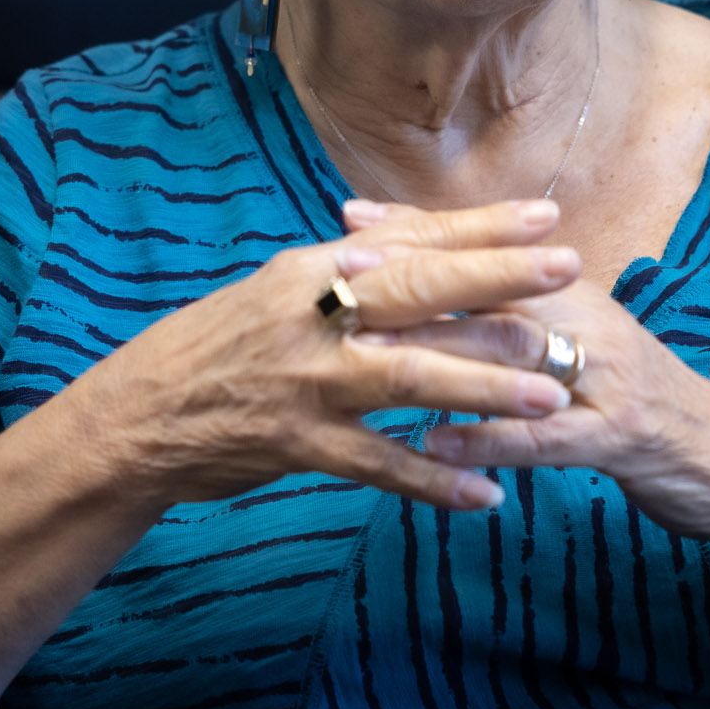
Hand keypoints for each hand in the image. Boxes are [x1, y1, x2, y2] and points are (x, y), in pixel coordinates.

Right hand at [65, 199, 583, 512]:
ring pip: (410, 376)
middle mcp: (312, 315)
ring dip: (486, 384)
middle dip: (500, 281)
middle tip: (572, 272)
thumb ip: (343, 269)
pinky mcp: (298, 445)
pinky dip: (434, 479)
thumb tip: (405, 239)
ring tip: (553, 394)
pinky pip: (379, 464)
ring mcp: (306, 381)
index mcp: (311, 268)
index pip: (411, 240)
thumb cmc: (215, 348)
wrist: (137, 416)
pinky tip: (487, 493)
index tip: (547, 215)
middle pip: (420, 292)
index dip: (481, 228)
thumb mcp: (276, 290)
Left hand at [339, 202, 709, 568]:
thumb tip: (439, 271)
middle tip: (340, 278)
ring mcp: (606, 379)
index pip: (489, 252)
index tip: (348, 219)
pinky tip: (433, 447)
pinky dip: (487, 441)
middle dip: (413, 281)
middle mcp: (590, 321)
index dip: (419, 234)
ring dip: (438, 355)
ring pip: (515, 356)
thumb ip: (514, 306)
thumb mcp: (577, 338)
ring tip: (368, 355)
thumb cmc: (628, 397)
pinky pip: (543, 439)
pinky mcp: (617, 440)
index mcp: (573, 293)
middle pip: (492, 290)